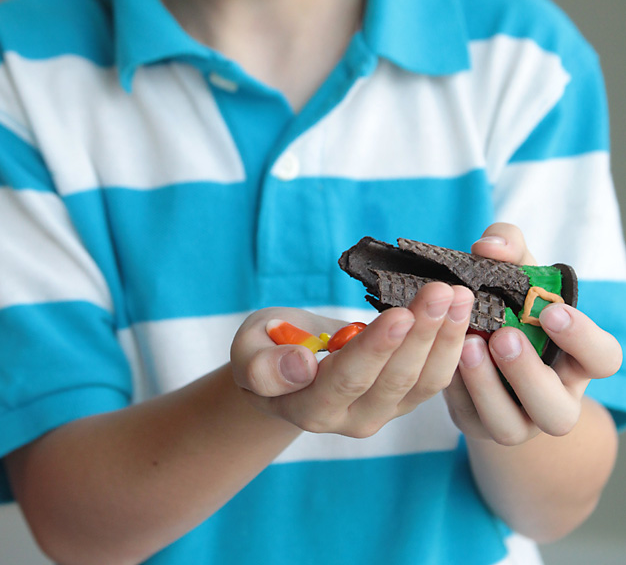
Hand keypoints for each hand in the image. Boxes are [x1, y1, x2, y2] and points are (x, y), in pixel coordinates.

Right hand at [231, 283, 473, 437]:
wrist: (287, 369)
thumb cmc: (264, 350)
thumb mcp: (247, 352)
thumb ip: (263, 366)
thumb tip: (301, 366)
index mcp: (308, 407)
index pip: (347, 378)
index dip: (375, 348)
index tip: (400, 314)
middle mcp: (350, 419)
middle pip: (395, 378)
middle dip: (422, 332)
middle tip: (444, 291)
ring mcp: (382, 412)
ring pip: (423, 380)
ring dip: (446, 336)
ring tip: (461, 296)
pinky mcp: (403, 399)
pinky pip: (435, 377)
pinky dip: (452, 343)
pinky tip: (464, 312)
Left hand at [444, 223, 622, 444]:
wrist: (478, 336)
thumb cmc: (509, 301)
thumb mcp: (515, 268)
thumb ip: (509, 246)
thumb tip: (488, 248)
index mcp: (576, 358)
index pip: (602, 358)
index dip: (583, 339)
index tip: (552, 312)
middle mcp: (554, 396)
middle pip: (556, 410)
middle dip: (529, 375)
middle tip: (504, 337)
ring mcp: (516, 419)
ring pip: (510, 427)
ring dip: (487, 388)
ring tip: (469, 347)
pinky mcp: (476, 423)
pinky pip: (467, 417)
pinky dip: (454, 387)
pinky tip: (443, 356)